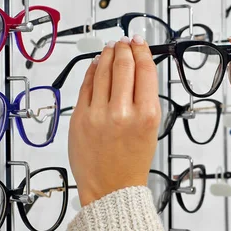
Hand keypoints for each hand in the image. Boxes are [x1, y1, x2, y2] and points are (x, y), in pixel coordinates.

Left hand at [68, 36, 160, 206]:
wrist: (111, 188)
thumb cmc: (132, 162)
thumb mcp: (151, 129)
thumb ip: (144, 99)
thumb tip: (138, 70)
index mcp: (147, 115)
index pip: (145, 70)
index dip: (142, 50)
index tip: (139, 41)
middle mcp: (123, 112)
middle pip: (124, 65)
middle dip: (124, 48)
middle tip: (124, 41)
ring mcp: (98, 114)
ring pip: (103, 71)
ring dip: (108, 54)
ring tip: (111, 48)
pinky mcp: (79, 118)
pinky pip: (86, 86)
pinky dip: (93, 71)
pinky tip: (97, 64)